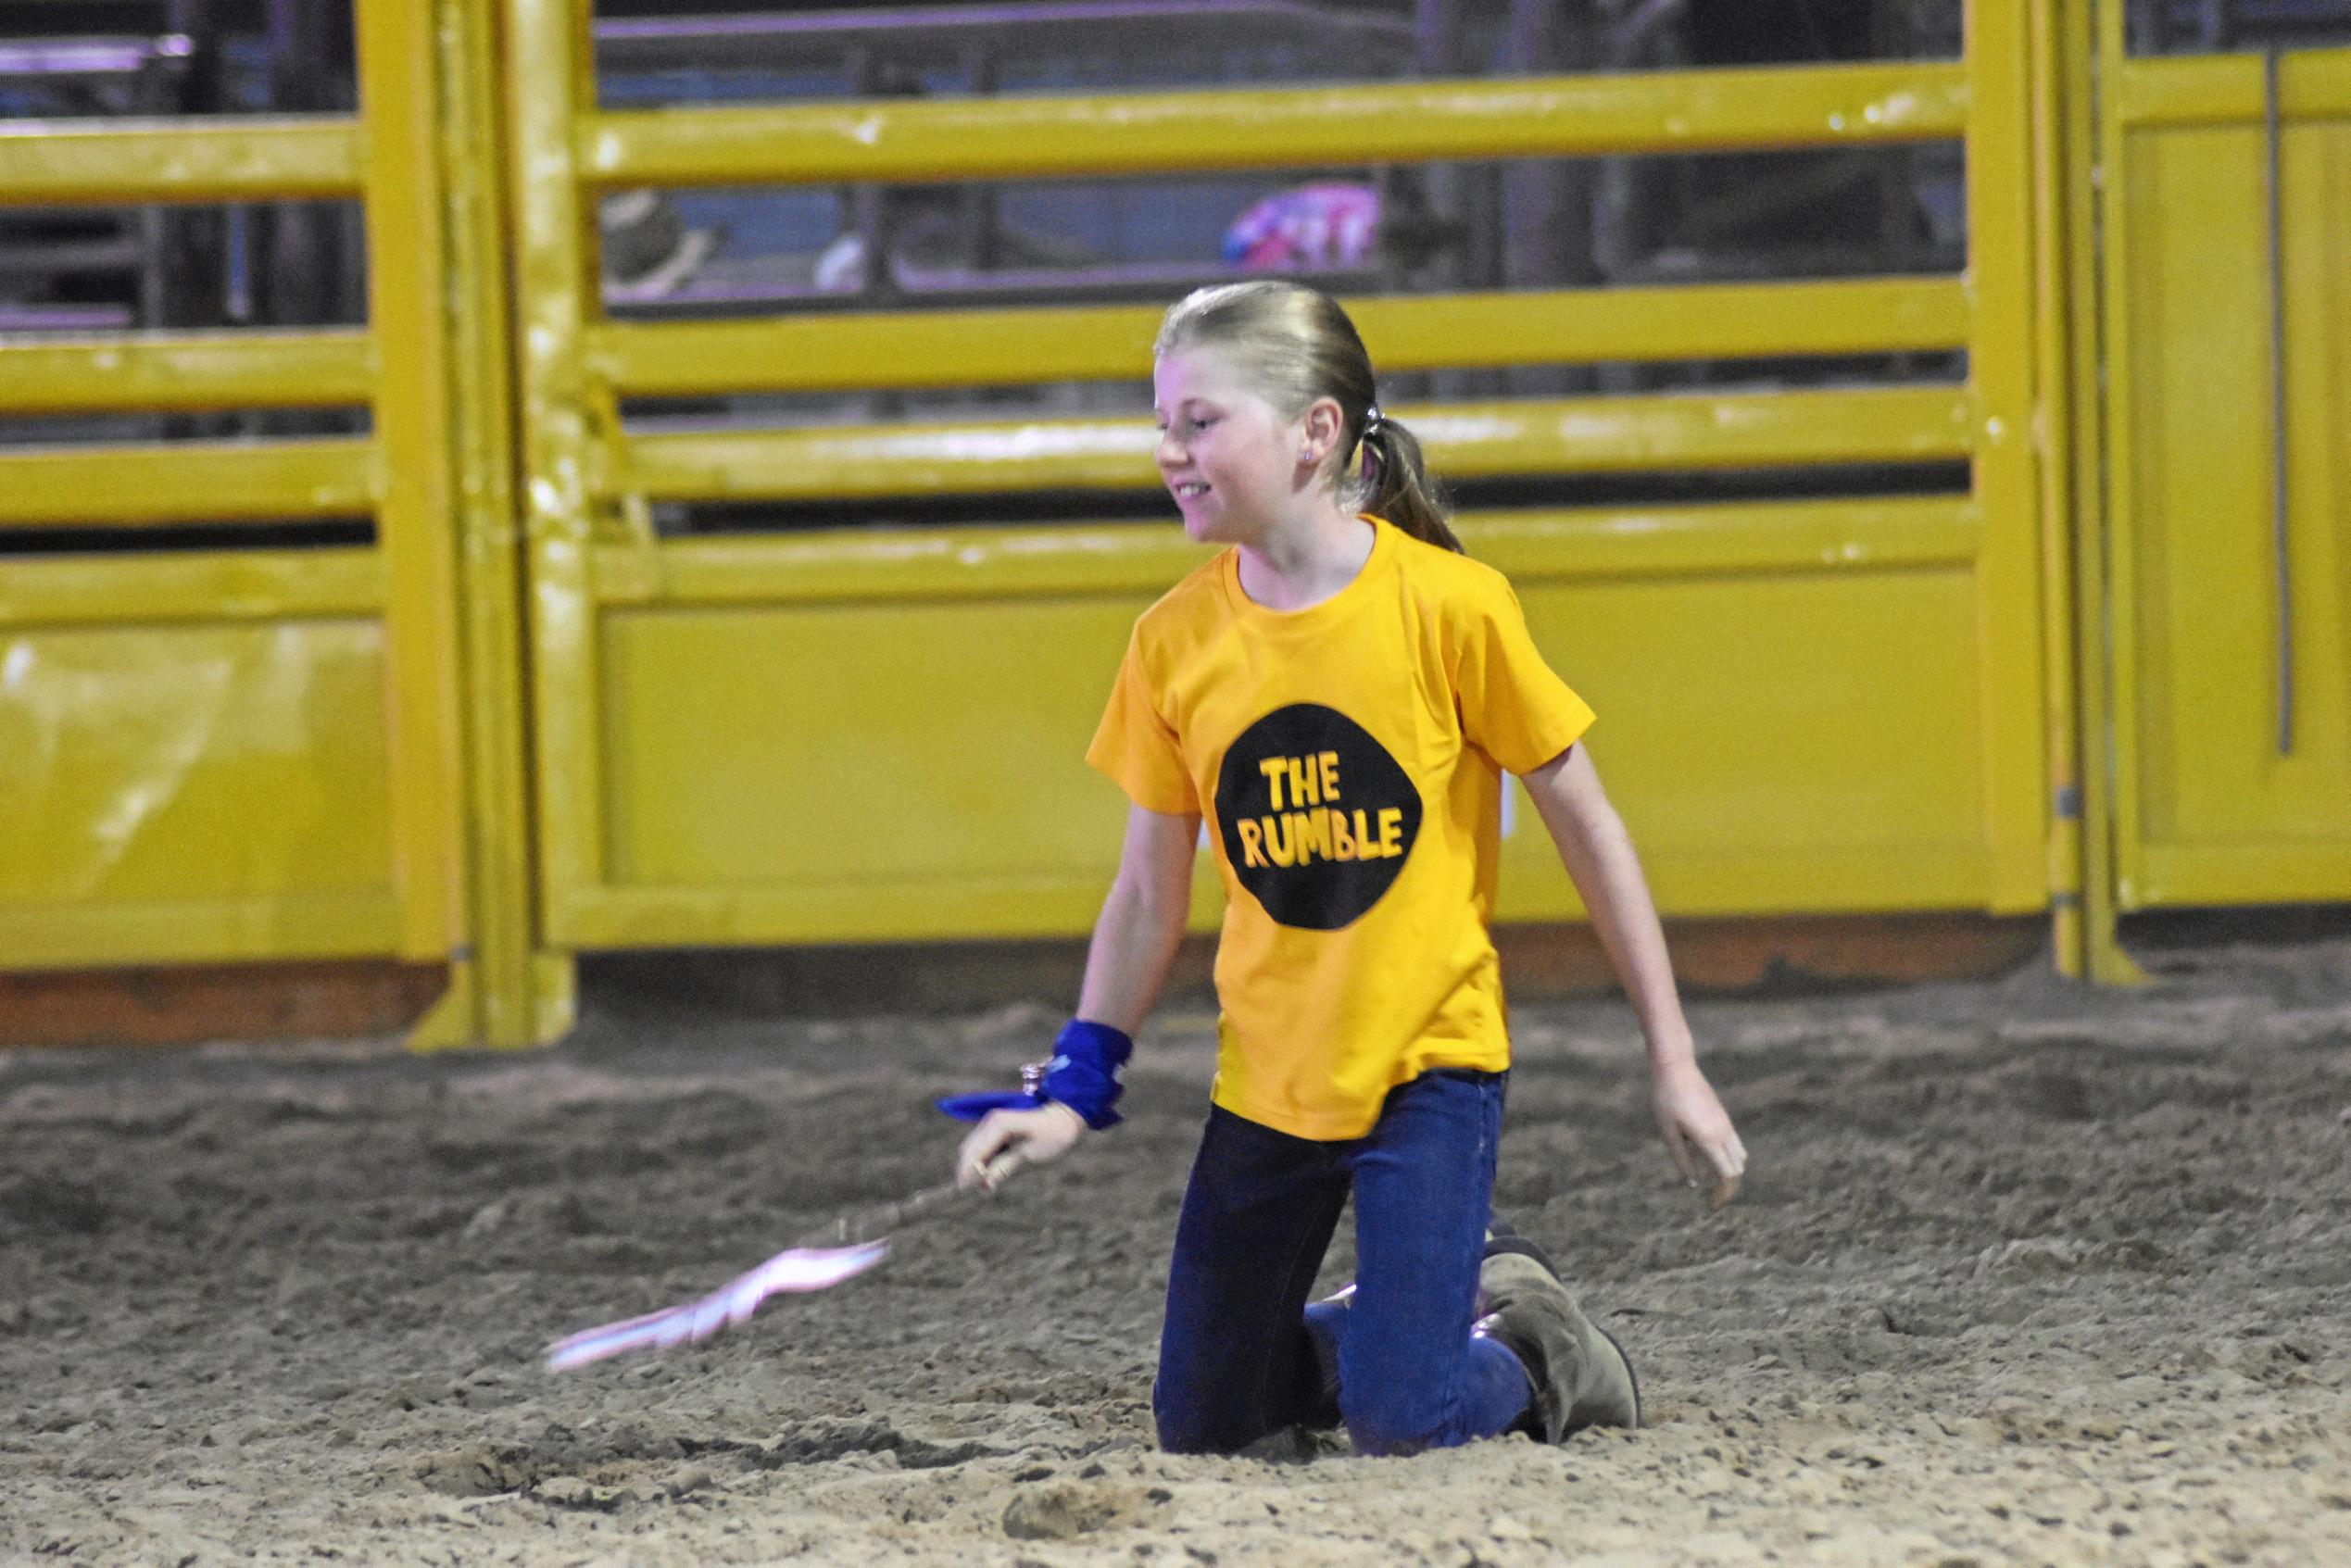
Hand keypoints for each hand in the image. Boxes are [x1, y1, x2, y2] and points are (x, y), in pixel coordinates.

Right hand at [956, 1102, 1084, 1190]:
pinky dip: (982, 1159)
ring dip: (974, 1166)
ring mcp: (992, 1122)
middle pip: (969, 1150)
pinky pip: (981, 1145)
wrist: (1064, 1116)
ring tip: (985, 1186)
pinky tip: (990, 1173)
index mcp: (999, 1126)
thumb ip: (1005, 1167)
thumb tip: (985, 1184)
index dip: (967, 1172)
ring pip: (972, 1148)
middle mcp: (991, 1121)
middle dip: (968, 1170)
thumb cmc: (1052, 1135)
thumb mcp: (1030, 1155)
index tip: (964, 1190)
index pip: (974, 1152)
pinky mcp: (996, 1127)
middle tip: (977, 1190)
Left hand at [1650, 1058, 1745, 1210]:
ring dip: (1728, 1169)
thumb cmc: (1666, 1099)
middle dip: (1728, 1185)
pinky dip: (1726, 1155)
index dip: (1723, 1193)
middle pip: (1737, 1169)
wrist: (1676, 1066)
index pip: (1728, 1175)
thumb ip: (1682, 1158)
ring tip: (1708, 1175)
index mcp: (1709, 1140)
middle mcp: (1723, 1133)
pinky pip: (1733, 1143)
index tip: (1713, 1206)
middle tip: (1712, 1198)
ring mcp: (1725, 1123)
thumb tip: (1694, 1183)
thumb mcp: (1668, 1132)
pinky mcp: (1722, 1116)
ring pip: (1739, 1156)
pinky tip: (1706, 1155)